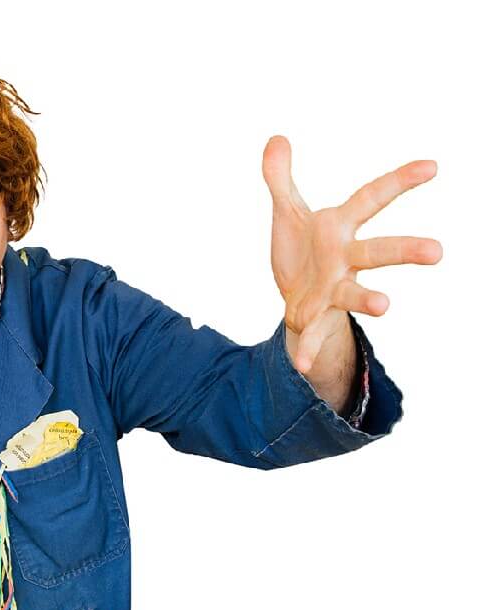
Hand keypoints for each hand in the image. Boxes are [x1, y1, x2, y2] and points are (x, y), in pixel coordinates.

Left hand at [261, 135, 441, 373]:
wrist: (296, 297)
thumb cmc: (302, 250)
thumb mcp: (287, 212)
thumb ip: (280, 178)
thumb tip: (275, 138)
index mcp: (338, 228)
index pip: (372, 199)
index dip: (400, 182)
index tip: (433, 166)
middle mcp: (344, 259)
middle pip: (379, 251)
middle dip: (406, 250)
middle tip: (438, 251)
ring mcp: (333, 290)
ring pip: (355, 294)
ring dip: (369, 301)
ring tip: (385, 307)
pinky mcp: (314, 316)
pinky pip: (313, 335)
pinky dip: (309, 350)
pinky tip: (302, 367)